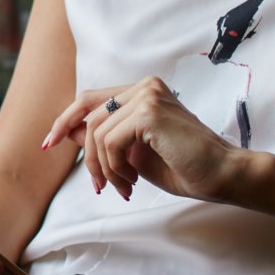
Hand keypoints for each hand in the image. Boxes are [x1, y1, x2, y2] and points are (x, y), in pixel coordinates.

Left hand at [41, 76, 243, 203]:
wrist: (225, 176)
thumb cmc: (187, 168)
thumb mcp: (135, 154)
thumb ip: (105, 139)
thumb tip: (68, 133)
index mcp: (144, 91)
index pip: (91, 99)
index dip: (66, 120)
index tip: (49, 143)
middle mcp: (145, 86)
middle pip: (88, 112)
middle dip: (82, 150)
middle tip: (95, 184)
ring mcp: (148, 95)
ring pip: (96, 132)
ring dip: (104, 168)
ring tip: (123, 188)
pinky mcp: (149, 113)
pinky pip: (109, 142)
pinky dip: (114, 168)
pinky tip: (131, 183)